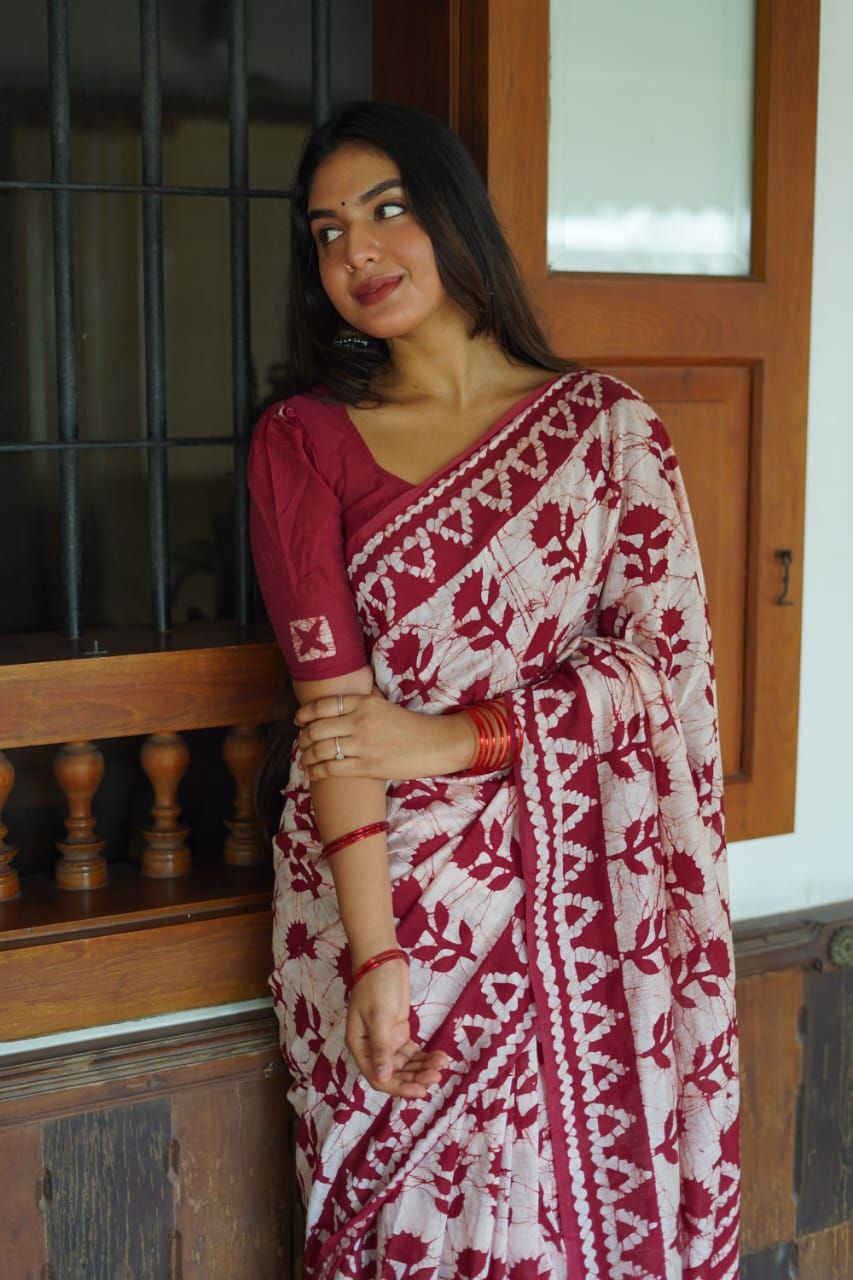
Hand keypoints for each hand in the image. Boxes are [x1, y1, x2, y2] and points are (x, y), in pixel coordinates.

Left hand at [294, 687, 473, 781]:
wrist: (434, 744)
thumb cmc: (409, 725)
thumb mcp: (385, 705)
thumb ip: (363, 701)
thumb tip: (342, 698)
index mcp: (364, 703)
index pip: (323, 705)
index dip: (305, 714)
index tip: (299, 720)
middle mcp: (360, 721)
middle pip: (317, 728)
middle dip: (303, 737)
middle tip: (301, 742)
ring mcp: (363, 745)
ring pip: (321, 750)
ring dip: (306, 756)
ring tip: (304, 760)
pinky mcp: (367, 767)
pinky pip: (331, 769)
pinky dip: (316, 771)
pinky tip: (312, 773)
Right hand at [346, 956, 450, 1097]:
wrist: (384, 961)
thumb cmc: (376, 986)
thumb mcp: (379, 1016)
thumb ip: (381, 1047)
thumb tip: (382, 1077)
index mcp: (360, 1046)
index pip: (378, 1077)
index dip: (399, 1087)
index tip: (421, 1091)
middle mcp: (372, 1048)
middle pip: (394, 1074)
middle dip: (415, 1078)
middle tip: (436, 1077)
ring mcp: (387, 1041)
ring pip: (406, 1065)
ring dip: (422, 1068)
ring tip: (441, 1065)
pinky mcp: (399, 1033)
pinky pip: (413, 1053)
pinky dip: (425, 1057)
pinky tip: (439, 1057)